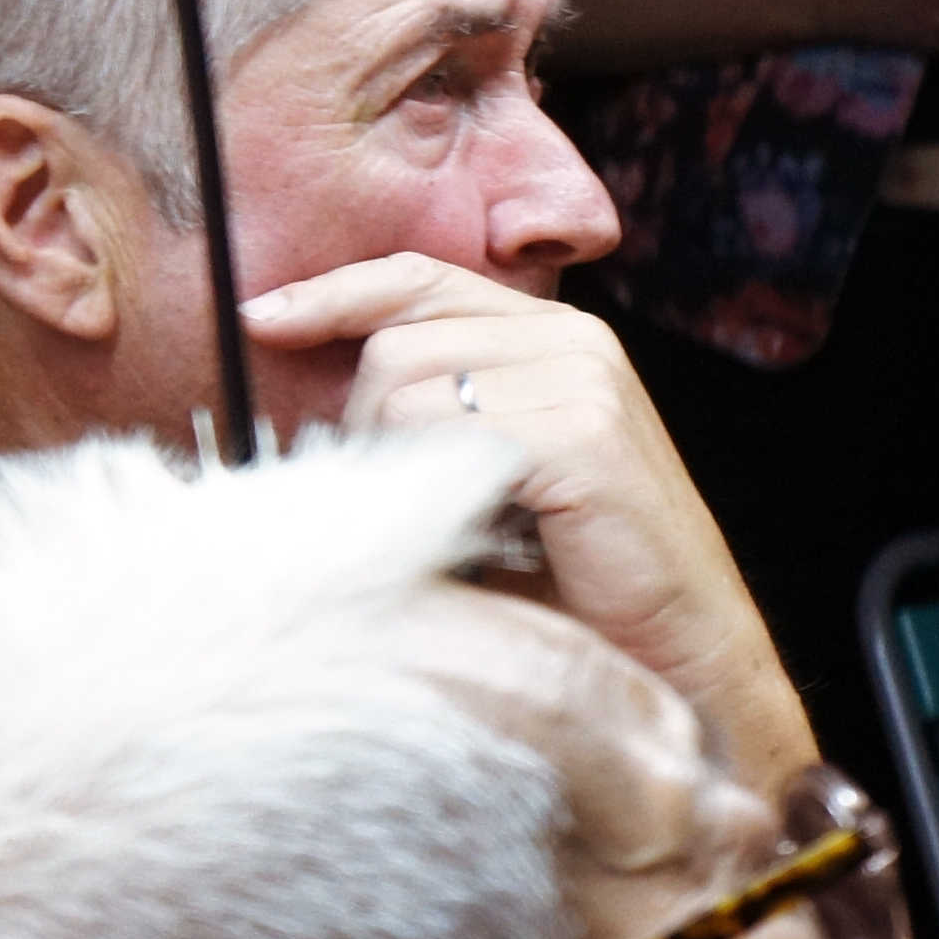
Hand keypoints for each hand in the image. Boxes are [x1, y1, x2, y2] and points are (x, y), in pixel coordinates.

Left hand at [243, 254, 813, 781]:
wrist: (678, 659)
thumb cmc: (575, 582)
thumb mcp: (492, 472)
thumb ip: (437, 408)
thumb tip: (310, 382)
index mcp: (556, 339)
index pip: (422, 279)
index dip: (335, 293)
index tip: (260, 322)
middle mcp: (577, 342)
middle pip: (396, 342)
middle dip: (363, 424)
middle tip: (398, 506)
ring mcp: (587, 382)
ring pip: (406, 387)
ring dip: (393, 465)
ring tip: (443, 527)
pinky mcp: (584, 437)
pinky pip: (443, 430)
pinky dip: (428, 488)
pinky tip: (466, 534)